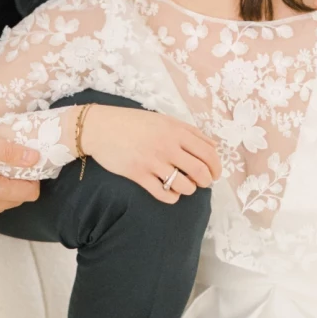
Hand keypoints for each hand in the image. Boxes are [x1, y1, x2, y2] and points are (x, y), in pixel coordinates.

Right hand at [76, 106, 220, 203]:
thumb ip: (189, 131)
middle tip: (203, 183)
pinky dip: (172, 197)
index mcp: (175, 131)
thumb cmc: (133, 122)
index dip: (216, 167)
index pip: (208, 153)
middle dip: (206, 181)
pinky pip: (164, 194)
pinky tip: (169, 192)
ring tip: (184, 185)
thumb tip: (213, 146)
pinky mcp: (138, 175)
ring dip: (189, 189)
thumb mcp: (164, 120)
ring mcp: (152, 161)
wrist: (100, 127)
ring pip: (184, 186)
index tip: (215, 174)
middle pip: (200, 172)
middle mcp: (167, 146)